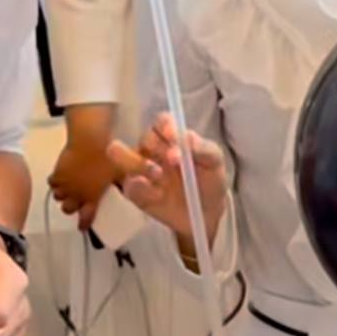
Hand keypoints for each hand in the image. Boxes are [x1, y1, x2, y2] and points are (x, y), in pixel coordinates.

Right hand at [49, 139, 118, 230]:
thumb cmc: (108, 157)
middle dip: (70, 207)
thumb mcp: (120, 173)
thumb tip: (129, 190)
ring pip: (57, 197)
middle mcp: (77, 194)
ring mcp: (65, 184)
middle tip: (74, 201)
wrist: (90, 142)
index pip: (86, 217)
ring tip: (66, 188)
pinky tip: (59, 177)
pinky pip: (51, 182)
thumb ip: (123, 184)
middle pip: (67, 209)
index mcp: (92, 197)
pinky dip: (55, 181)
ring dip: (62, 194)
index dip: (84, 224)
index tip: (82, 226)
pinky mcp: (57, 173)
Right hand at [107, 112, 226, 251]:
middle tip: (174, 160)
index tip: (174, 136)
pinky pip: (128, 184)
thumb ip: (202, 147)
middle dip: (156, 147)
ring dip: (138, 163)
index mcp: (171, 137)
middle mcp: (152, 149)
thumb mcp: (215, 161)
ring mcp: (140, 169)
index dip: (165, 126)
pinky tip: (157, 195)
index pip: (162, 122)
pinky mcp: (134, 191)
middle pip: (143, 138)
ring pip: (121, 155)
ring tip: (158, 175)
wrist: (206, 214)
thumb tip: (185, 137)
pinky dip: (140, 187)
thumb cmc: (210, 180)